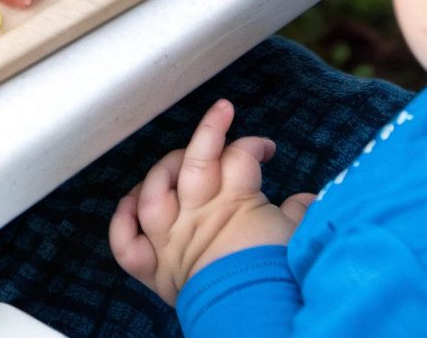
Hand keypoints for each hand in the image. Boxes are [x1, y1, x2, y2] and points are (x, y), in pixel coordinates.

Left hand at [108, 99, 315, 305]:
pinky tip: (128, 205)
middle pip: (196, 160)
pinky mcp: (155, 269)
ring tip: (174, 162)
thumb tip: (305, 199)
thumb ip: (299, 213)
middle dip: (210, 130)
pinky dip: (122, 224)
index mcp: (234, 204)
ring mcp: (170, 240)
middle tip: (222, 111)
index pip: (241, 156)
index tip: (266, 149)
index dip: (254, 145)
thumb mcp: (297, 237)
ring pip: (153, 193)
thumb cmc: (277, 276)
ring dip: (161, 172)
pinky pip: (126, 245)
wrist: (255, 315)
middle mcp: (197, 215)